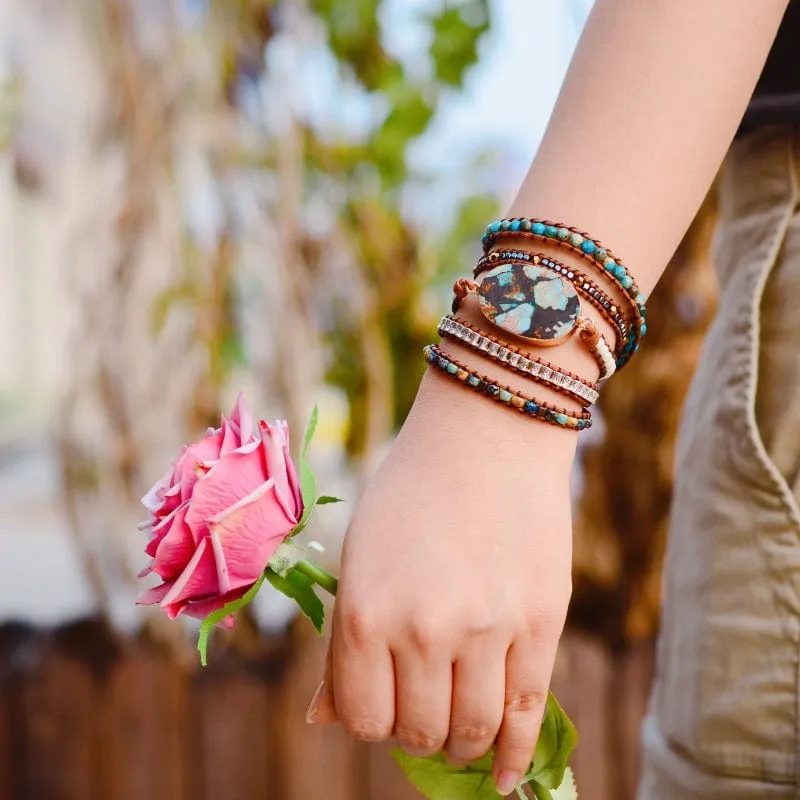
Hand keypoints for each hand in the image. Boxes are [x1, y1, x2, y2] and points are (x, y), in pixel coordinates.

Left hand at [307, 369, 575, 794]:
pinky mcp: (541, 623)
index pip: (364, 719)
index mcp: (364, 611)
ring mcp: (486, 629)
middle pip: (418, 733)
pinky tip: (509, 777)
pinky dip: (517, 757)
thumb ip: (344, 643)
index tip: (387, 703)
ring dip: (463, 742)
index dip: (374, 719)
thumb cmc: (410, 491)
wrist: (486, 434)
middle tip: (426, 707)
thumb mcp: (360, 555)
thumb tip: (324, 720)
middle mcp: (421, 630)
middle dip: (418, 731)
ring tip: (462, 725)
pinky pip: (529, 715)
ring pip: (473, 733)